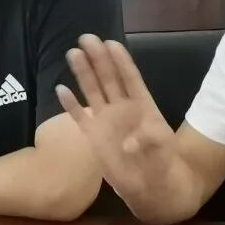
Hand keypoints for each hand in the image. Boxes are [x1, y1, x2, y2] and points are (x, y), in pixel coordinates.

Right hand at [57, 35, 175, 199]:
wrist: (152, 186)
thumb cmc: (164, 163)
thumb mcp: (164, 149)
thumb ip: (150, 140)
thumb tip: (129, 143)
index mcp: (142, 105)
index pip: (130, 78)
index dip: (122, 61)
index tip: (111, 43)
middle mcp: (122, 108)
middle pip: (109, 78)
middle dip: (98, 58)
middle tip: (86, 37)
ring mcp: (107, 121)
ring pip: (93, 91)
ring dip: (83, 73)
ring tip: (73, 53)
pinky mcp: (94, 137)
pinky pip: (79, 117)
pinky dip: (70, 105)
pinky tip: (60, 89)